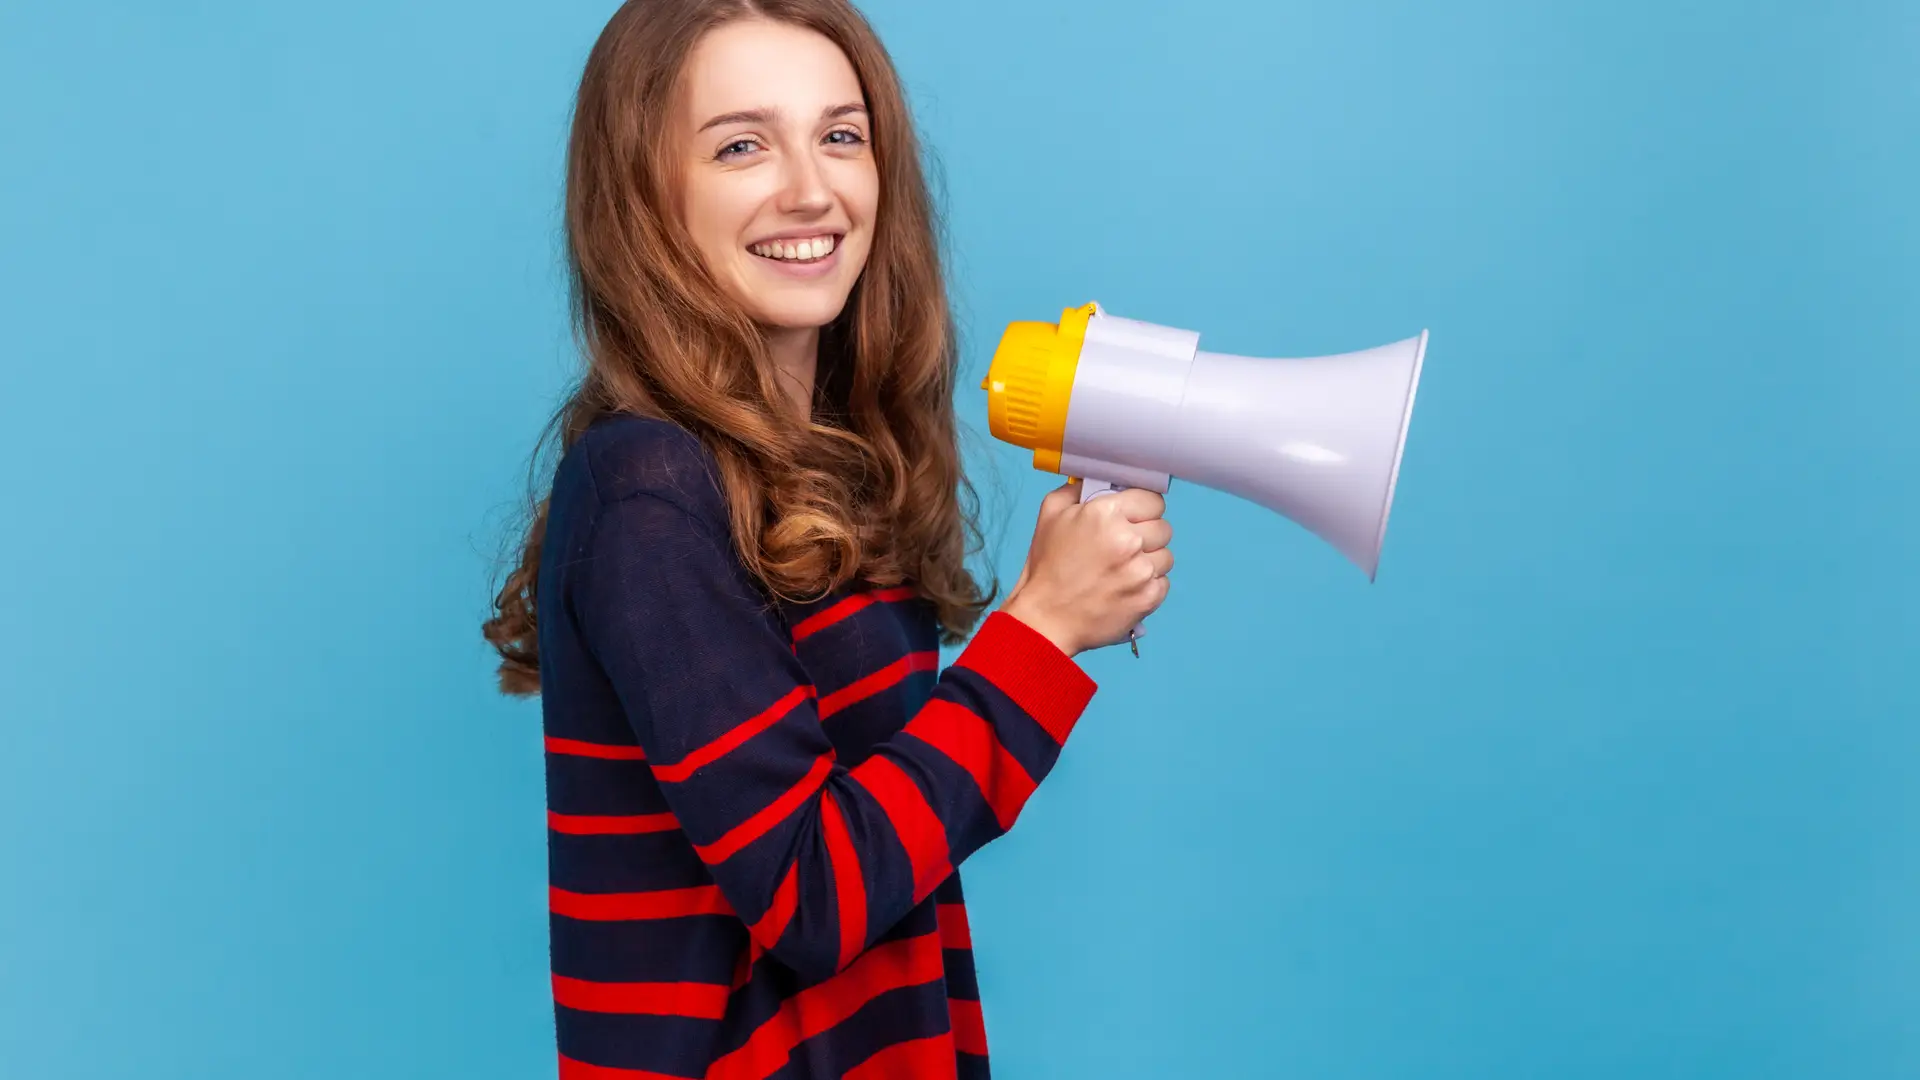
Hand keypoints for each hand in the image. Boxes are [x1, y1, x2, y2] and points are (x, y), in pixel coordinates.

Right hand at [998, 479, 1172, 656]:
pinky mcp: (1148, 598)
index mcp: (1106, 514)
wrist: (1045, 618)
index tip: (1133, 517)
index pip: (1152, 499)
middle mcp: (1128, 540)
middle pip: (1163, 526)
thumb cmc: (1046, 567)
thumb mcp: (1050, 515)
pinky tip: (1125, 588)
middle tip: (1124, 546)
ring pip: (1166, 555)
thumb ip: (1077, 490)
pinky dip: (1148, 585)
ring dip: (1149, 561)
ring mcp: (1141, 571)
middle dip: (1146, 534)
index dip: (1142, 508)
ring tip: (1123, 570)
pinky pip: (1164, 582)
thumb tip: (1097, 479)